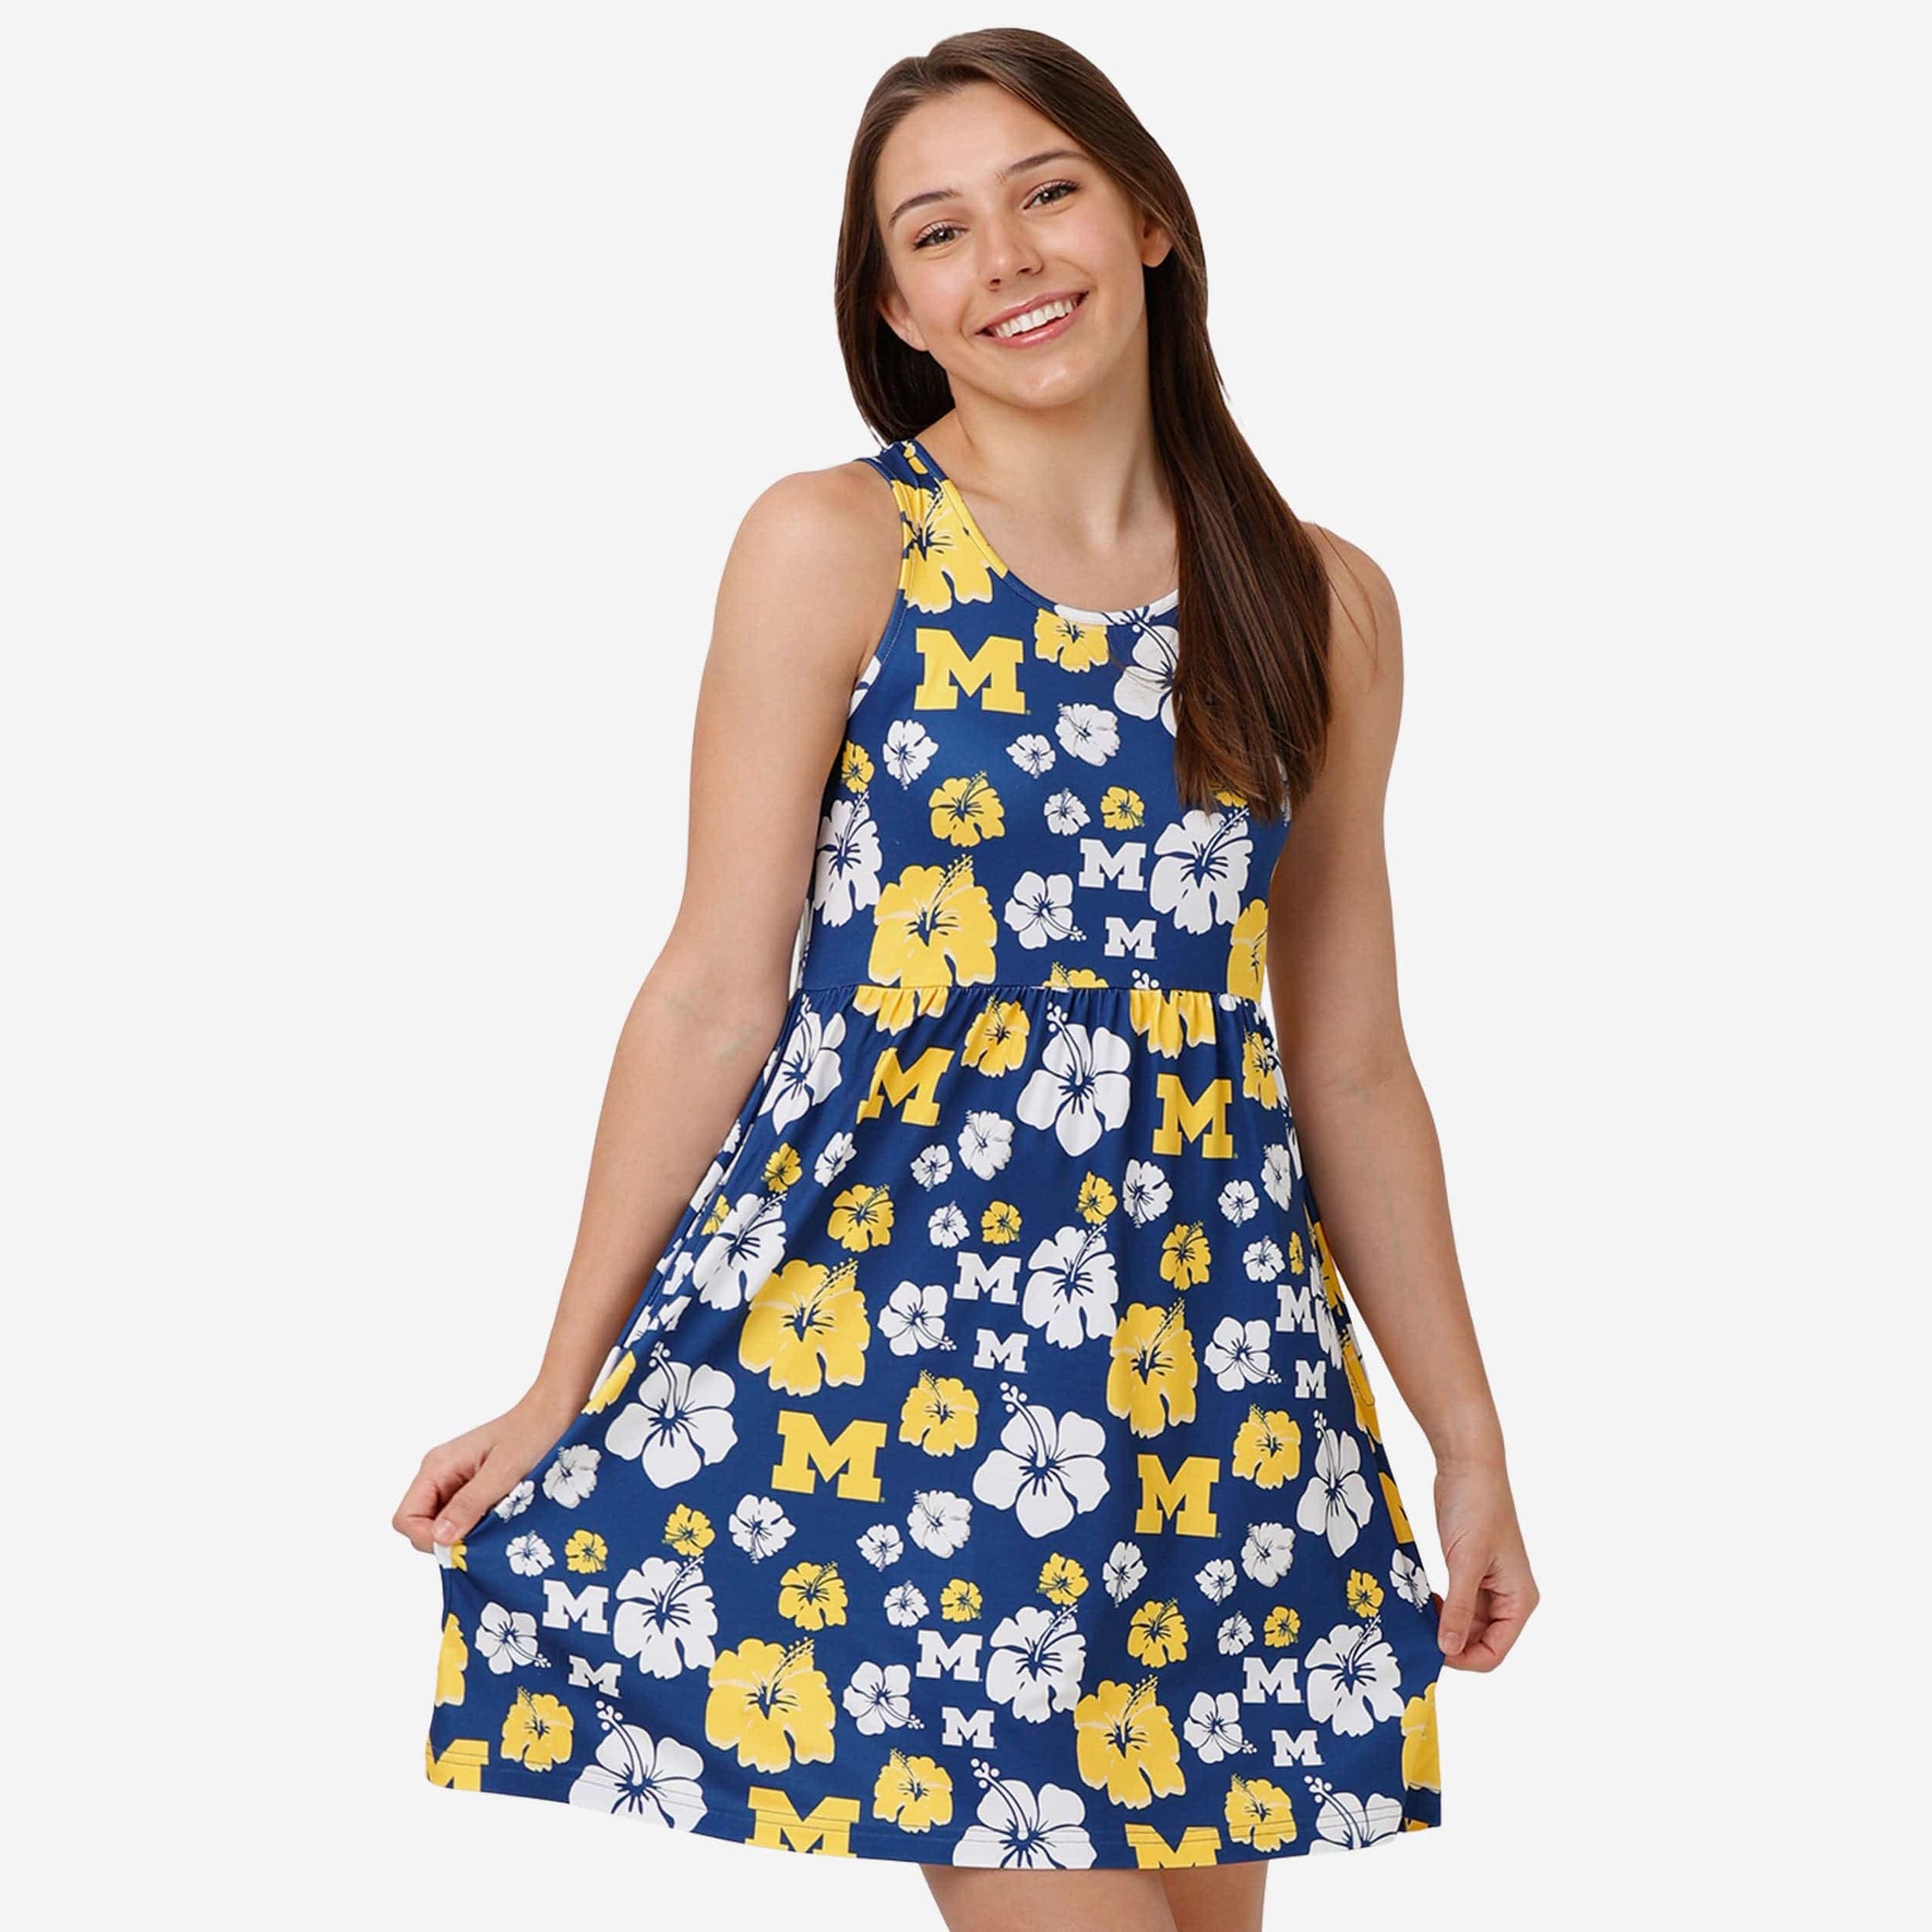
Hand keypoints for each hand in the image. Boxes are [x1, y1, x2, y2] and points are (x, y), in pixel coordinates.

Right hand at [392, 1387, 582, 1553]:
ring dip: (467, 1533)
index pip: (406, 1518)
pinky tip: (502, 1520)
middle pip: (423, 1526)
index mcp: (437, 1467)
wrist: (555, 1412)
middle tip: (485, 1536)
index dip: (427, 1538)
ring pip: (445, 1525)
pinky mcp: (473, 1487)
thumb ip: (469, 1504)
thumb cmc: (532, 1433)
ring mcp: (456, 1482)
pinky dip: (480, 1526)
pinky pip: (465, 1517)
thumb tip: (439, 1538)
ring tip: (497, 1525)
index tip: (462, 1545)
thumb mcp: (503, 1472)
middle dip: (449, 1539)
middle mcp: (440, 1475)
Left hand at [1431, 1458, 1537, 1669]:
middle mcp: (1509, 1598)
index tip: (1430, 1650)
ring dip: (1442, 1625)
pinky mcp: (1470, 1572)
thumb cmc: (1476, 1507)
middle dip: (1450, 1643)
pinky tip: (1422, 1599)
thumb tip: (1449, 1649)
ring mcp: (1490, 1586)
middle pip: (1480, 1643)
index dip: (1464, 1659)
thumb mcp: (1466, 1561)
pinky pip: (1457, 1604)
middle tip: (1418, 1632)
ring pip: (1466, 1625)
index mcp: (1519, 1600)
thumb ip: (1460, 1608)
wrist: (1468, 1466)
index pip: (1494, 1652)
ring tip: (1418, 1614)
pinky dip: (1440, 1607)